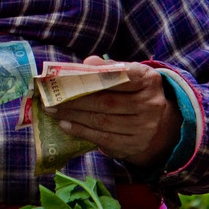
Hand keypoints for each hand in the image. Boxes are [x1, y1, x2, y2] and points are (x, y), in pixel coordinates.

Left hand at [45, 57, 181, 169]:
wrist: (157, 123)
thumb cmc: (133, 91)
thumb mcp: (127, 74)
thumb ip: (108, 68)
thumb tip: (87, 63)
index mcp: (149, 80)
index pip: (122, 75)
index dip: (96, 75)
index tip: (69, 75)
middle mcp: (151, 105)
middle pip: (107, 101)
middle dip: (75, 99)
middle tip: (51, 97)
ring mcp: (145, 128)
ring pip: (103, 121)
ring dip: (74, 116)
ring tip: (54, 111)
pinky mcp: (134, 146)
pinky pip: (104, 140)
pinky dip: (82, 132)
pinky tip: (66, 125)